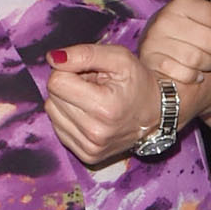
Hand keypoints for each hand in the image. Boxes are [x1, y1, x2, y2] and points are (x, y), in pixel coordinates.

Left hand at [45, 43, 157, 168]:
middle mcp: (96, 133)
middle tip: (94, 87)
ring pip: (52, 113)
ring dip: (68, 102)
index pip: (57, 82)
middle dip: (69, 86)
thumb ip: (84, 53)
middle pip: (52, 98)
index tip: (88, 73)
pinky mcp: (87, 155)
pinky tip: (90, 115)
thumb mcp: (119, 58)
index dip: (69, 71)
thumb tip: (53, 58)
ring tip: (93, 101)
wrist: (158, 113)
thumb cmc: (138, 82)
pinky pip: (58, 128)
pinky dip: (70, 117)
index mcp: (105, 108)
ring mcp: (91, 148)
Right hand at [140, 0, 210, 85]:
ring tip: (210, 62)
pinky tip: (198, 74)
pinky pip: (183, 74)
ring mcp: (155, 41)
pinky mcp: (150, 62)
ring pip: (197, 59)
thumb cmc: (192, 31)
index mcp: (182, 3)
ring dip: (210, 64)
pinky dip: (194, 76)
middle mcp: (165, 19)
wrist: (158, 48)